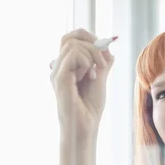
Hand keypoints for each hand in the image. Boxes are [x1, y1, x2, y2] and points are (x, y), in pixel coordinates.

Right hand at [50, 28, 114, 143]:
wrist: (85, 127)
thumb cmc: (90, 109)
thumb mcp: (100, 80)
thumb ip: (102, 63)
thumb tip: (107, 48)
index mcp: (66, 67)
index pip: (70, 38)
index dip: (87, 37)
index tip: (103, 50)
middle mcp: (58, 67)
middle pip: (70, 38)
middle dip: (92, 44)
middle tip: (102, 63)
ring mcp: (57, 72)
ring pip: (73, 45)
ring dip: (92, 55)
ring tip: (97, 74)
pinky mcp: (59, 78)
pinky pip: (74, 55)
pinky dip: (88, 62)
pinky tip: (91, 78)